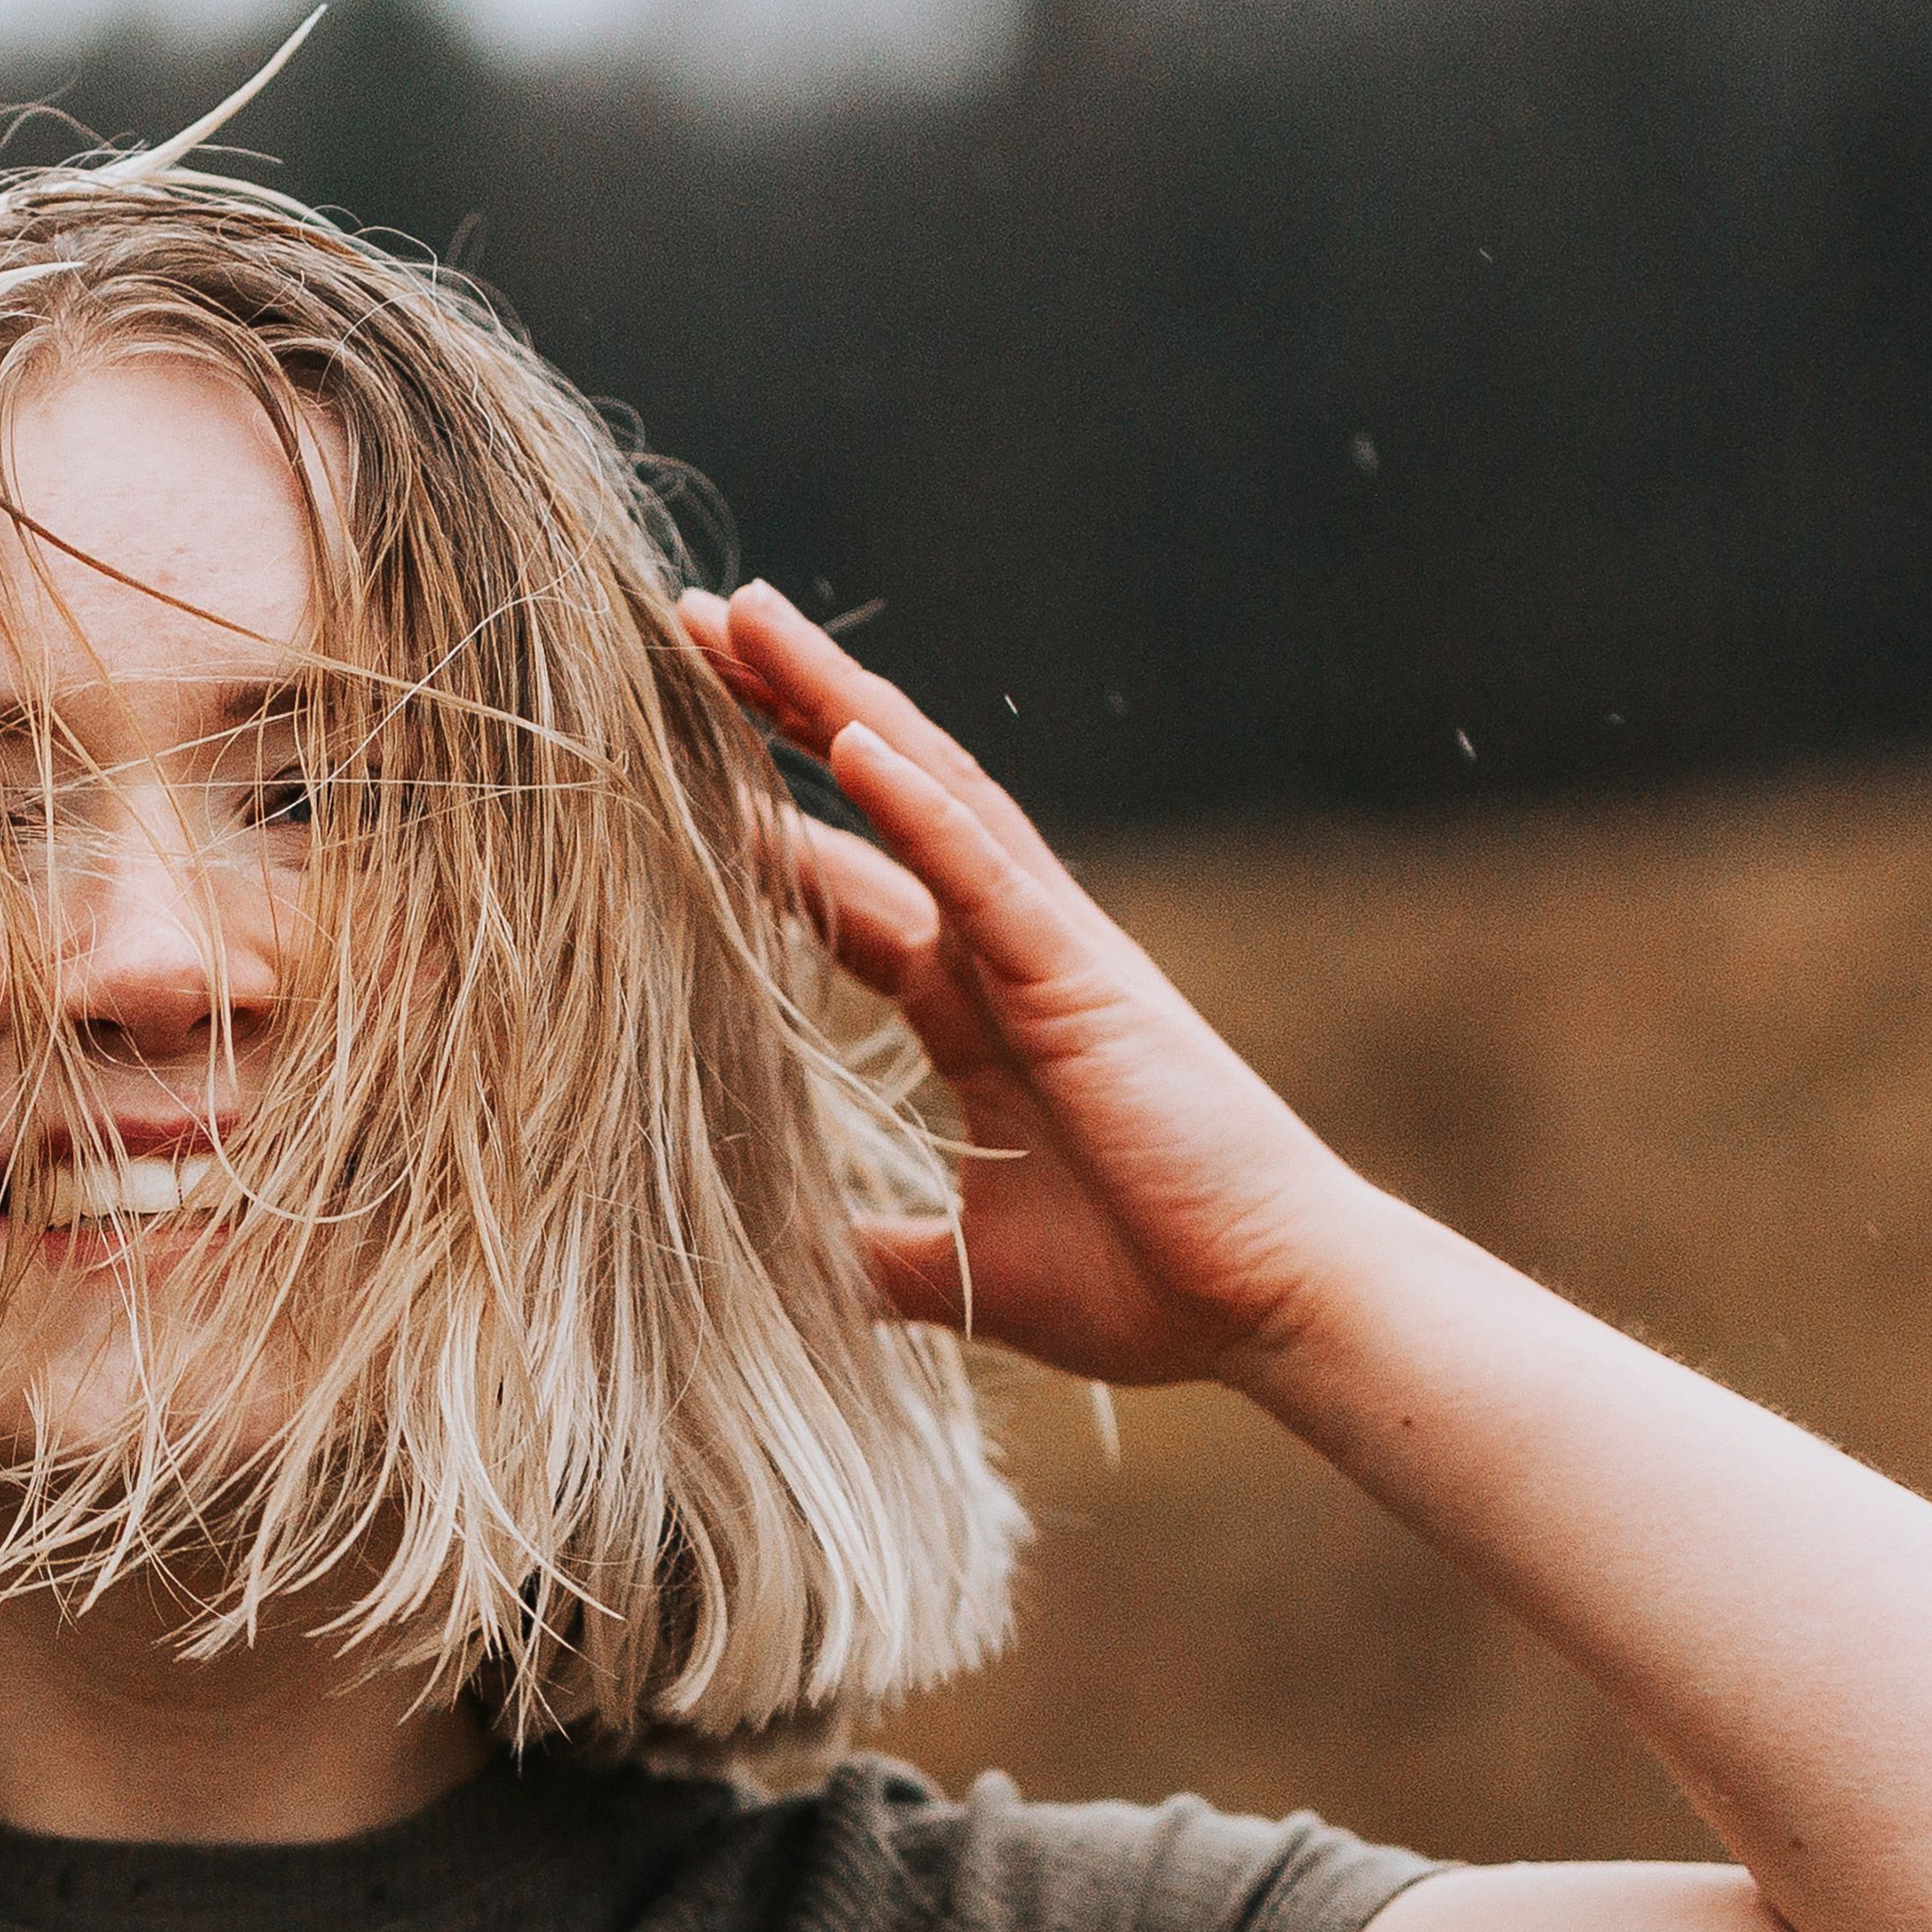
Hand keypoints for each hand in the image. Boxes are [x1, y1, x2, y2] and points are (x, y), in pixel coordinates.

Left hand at [679, 581, 1379, 1386]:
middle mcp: (1007, 956)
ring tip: (747, 621)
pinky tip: (848, 736)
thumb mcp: (959, 1275)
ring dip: (838, 703)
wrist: (1264, 1310)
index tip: (668, 772)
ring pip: (928, 792)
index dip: (765, 830)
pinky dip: (917, 800)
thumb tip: (774, 1281)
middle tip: (692, 627)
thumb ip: (868, 1259)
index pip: (849, 894)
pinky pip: (987, 870)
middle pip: (879, 801)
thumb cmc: (1142, 1286)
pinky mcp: (1087, 979)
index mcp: (975, 1014)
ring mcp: (1050, 953)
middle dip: (787, 713)